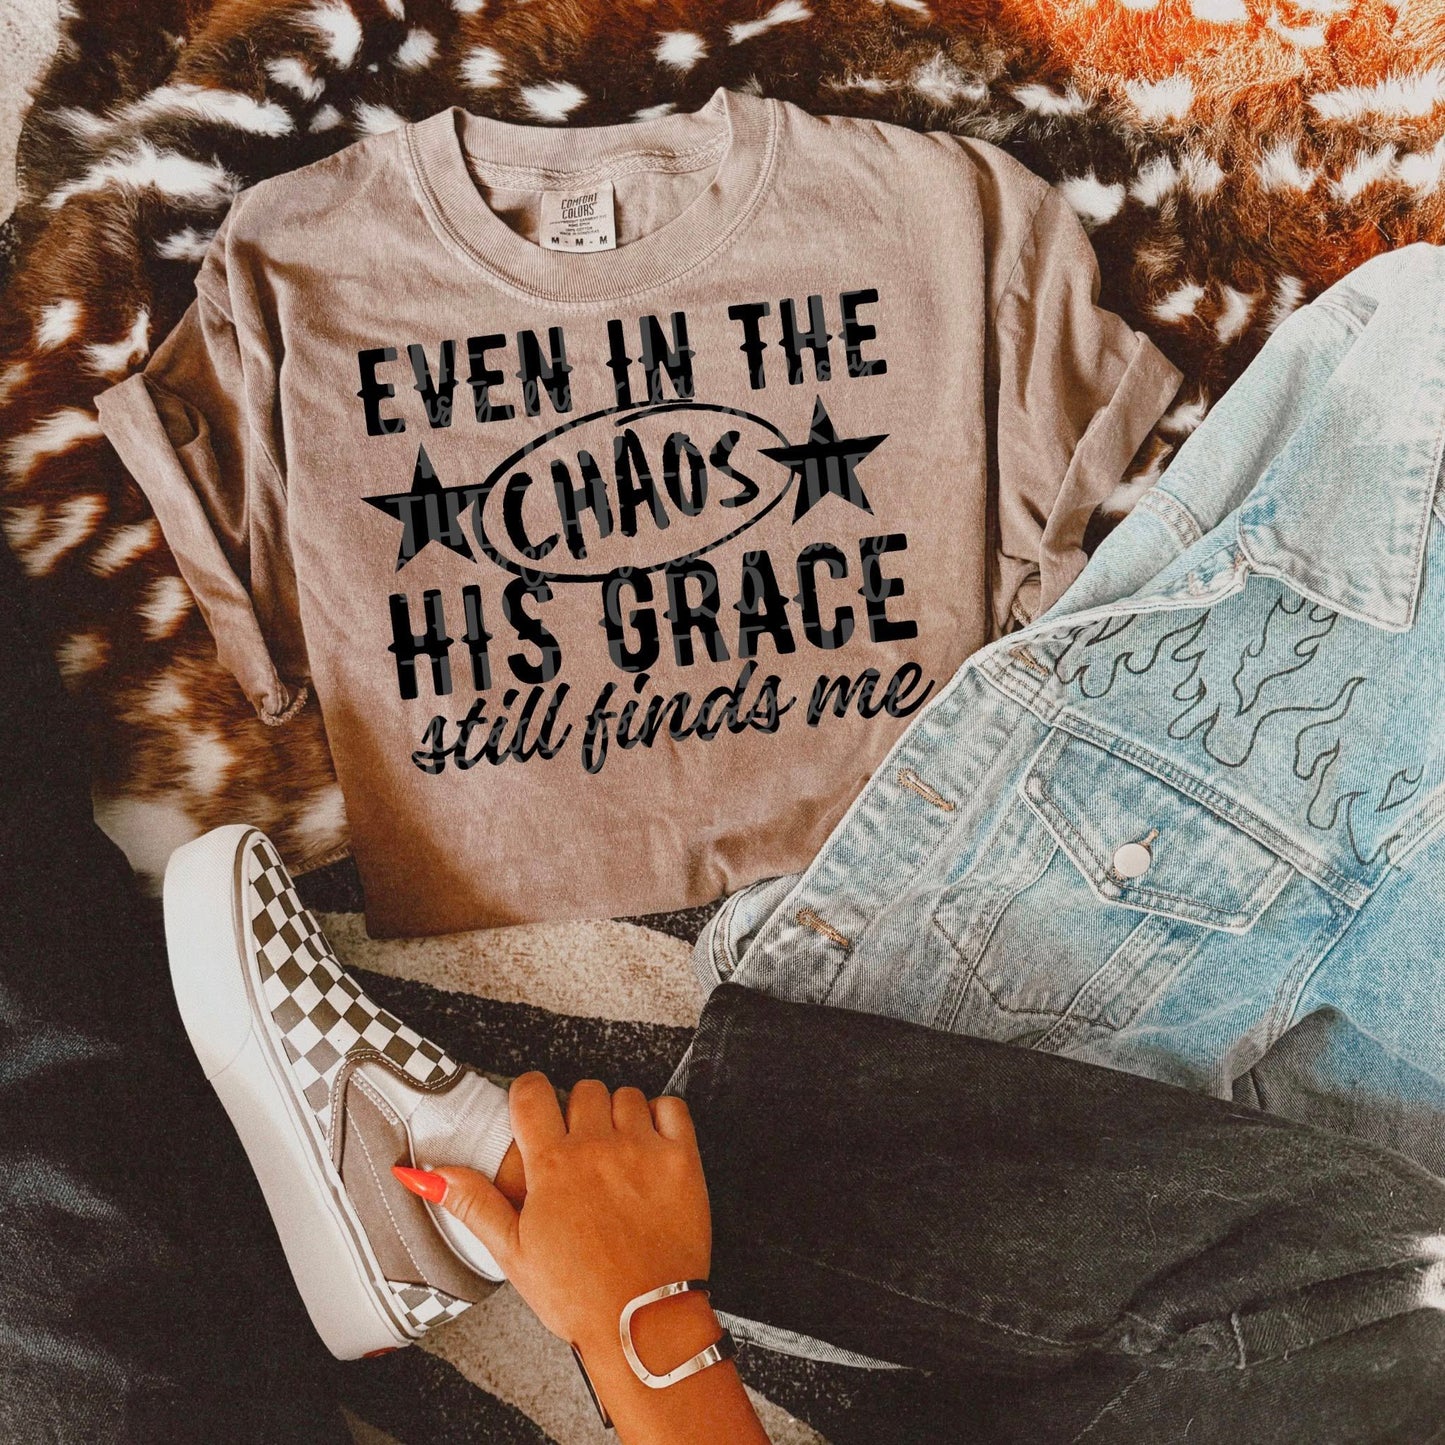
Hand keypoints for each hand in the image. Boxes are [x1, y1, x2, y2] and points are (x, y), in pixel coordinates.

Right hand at [398, 1073, 769, 1442]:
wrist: (642, 1323)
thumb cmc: (578, 1295)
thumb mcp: (512, 1252)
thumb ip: (471, 1202)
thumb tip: (422, 1174)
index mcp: (552, 1166)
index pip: (531, 1092)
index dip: (528, 1094)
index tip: (532, 1108)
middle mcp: (597, 1148)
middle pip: (582, 1089)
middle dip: (576, 1110)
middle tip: (577, 1146)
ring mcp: (642, 1150)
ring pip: (625, 1094)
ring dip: (617, 1114)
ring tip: (614, 1152)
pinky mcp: (681, 1160)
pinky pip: (671, 1106)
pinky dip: (661, 1116)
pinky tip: (651, 1144)